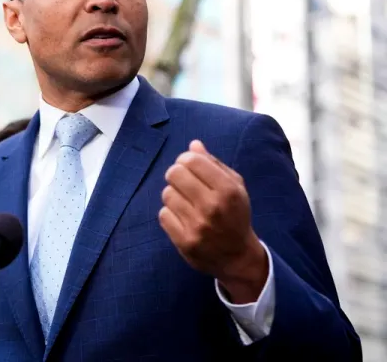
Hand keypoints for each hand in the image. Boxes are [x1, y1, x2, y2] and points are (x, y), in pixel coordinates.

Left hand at [158, 140, 268, 303]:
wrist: (238, 257)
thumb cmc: (235, 214)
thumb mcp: (235, 187)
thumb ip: (214, 164)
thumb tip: (193, 145)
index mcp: (228, 190)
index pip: (192, 160)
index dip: (186, 159)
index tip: (189, 166)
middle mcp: (213, 207)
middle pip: (174, 173)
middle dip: (177, 174)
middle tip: (184, 183)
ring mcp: (198, 226)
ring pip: (167, 194)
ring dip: (174, 195)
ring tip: (186, 203)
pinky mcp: (185, 242)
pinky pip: (163, 215)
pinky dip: (170, 214)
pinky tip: (182, 218)